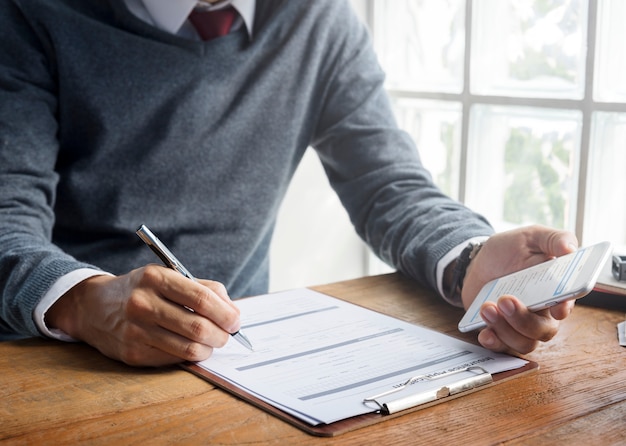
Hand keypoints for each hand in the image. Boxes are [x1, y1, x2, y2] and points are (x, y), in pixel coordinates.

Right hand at [46, 265, 241, 365]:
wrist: (94, 307)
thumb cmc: (142, 290)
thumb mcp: (168, 276)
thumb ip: (203, 289)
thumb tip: (232, 311)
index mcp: (156, 278)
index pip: (202, 298)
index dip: (225, 313)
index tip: (236, 320)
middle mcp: (143, 303)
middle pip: (198, 327)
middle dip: (222, 334)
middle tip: (227, 335)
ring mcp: (136, 330)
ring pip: (189, 348)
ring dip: (209, 348)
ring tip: (211, 342)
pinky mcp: (133, 353)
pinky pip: (174, 359)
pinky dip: (189, 355)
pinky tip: (189, 347)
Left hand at [461, 225, 578, 353]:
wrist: (478, 262)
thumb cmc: (509, 251)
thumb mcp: (531, 236)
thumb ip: (553, 238)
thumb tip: (570, 247)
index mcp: (555, 290)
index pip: (567, 304)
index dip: (564, 308)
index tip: (556, 307)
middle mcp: (542, 313)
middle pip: (544, 330)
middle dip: (524, 319)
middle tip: (505, 300)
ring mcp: (521, 325)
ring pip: (523, 342)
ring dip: (504, 328)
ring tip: (487, 307)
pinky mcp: (500, 331)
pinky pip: (502, 347)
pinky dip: (494, 342)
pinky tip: (484, 332)